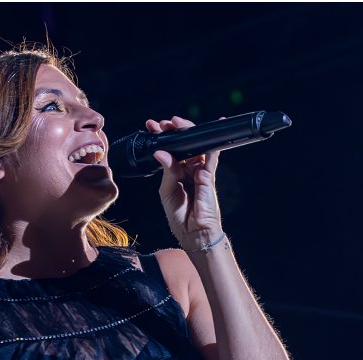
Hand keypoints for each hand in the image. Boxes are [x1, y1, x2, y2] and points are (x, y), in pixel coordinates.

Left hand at [146, 116, 222, 250]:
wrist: (194, 234)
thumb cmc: (181, 217)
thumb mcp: (167, 191)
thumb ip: (167, 171)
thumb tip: (161, 153)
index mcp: (177, 173)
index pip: (171, 150)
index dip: (163, 137)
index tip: (152, 127)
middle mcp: (189, 170)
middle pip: (184, 145)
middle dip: (173, 131)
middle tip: (163, 123)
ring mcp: (200, 172)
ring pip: (196, 147)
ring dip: (187, 133)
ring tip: (174, 124)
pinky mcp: (209, 177)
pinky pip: (211, 158)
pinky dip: (211, 145)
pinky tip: (205, 134)